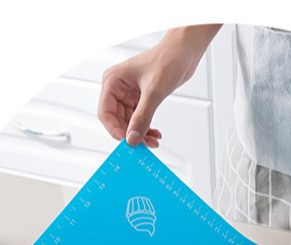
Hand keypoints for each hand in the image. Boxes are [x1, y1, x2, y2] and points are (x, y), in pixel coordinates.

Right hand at [97, 26, 219, 146]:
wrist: (184, 52)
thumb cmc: (167, 60)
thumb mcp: (153, 93)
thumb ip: (142, 117)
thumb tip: (132, 138)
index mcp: (113, 81)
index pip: (105, 113)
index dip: (115, 130)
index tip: (128, 143)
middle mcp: (118, 88)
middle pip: (117, 120)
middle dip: (130, 134)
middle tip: (144, 146)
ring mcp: (129, 94)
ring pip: (129, 122)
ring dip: (140, 133)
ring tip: (153, 141)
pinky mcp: (141, 98)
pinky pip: (139, 118)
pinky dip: (146, 128)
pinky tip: (155, 134)